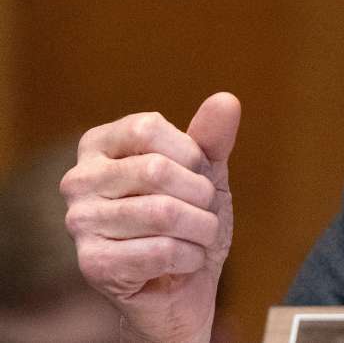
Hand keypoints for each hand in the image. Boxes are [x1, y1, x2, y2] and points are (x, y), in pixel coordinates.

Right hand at [60, 93, 240, 342]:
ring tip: (198, 236)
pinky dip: (191, 257)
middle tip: (203, 211)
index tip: (196, 173)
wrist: (182, 284)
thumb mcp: (205, 172)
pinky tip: (185, 261)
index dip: (189, 153)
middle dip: (200, 194)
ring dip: (202, 228)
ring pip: (163, 213)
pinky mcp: (92, 264)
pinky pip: (161, 251)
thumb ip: (212, 137)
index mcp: (98, 145)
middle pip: (155, 170)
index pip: (146, 128)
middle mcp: (78, 180)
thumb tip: (226, 99)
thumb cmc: (189, 218)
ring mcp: (80, 223)